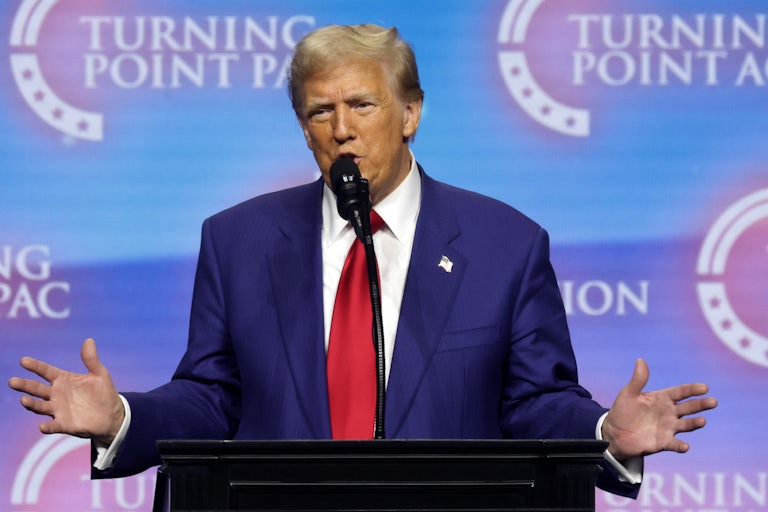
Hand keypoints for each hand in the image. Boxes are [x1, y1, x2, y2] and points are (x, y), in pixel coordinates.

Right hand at [8, 338, 124, 444]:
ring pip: (40, 406)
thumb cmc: (103, 392)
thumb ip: (91, 359)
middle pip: (37, 389)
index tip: (23, 361)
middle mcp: (57, 394)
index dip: (35, 366)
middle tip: (12, 381)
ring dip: (32, 404)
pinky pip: (53, 426)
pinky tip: (42, 426)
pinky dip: (47, 426)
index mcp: (63, 379)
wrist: (112, 415)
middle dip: (25, 385)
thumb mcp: (99, 374)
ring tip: (24, 400)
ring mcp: (59, 409)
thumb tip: (89, 340)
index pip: (46, 371)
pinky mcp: (64, 424)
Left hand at [602, 358, 716, 459]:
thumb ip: (638, 379)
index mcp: (662, 398)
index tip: (704, 387)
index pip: (680, 392)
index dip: (692, 389)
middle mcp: (669, 413)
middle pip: (688, 407)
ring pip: (686, 425)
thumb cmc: (622, 411)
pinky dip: (680, 446)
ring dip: (694, 423)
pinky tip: (685, 446)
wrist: (614, 433)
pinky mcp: (663, 442)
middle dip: (701, 404)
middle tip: (712, 401)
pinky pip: (675, 444)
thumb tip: (640, 360)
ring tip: (702, 421)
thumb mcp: (628, 393)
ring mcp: (668, 428)